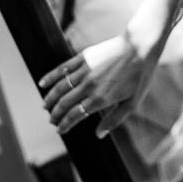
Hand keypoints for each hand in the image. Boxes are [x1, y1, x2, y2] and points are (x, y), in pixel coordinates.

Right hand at [37, 35, 151, 137]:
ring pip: (60, 88)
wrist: (140, 46)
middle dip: (55, 114)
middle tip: (51, 121)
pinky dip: (50, 77)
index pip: (75, 115)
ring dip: (50, 99)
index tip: (60, 130)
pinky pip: (62, 69)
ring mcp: (84, 71)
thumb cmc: (140, 76)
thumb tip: (99, 135)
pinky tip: (42, 83)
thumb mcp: (132, 102)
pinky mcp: (83, 57)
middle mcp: (89, 86)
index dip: (65, 124)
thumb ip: (114, 119)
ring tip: (45, 107)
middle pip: (65, 104)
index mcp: (100, 99)